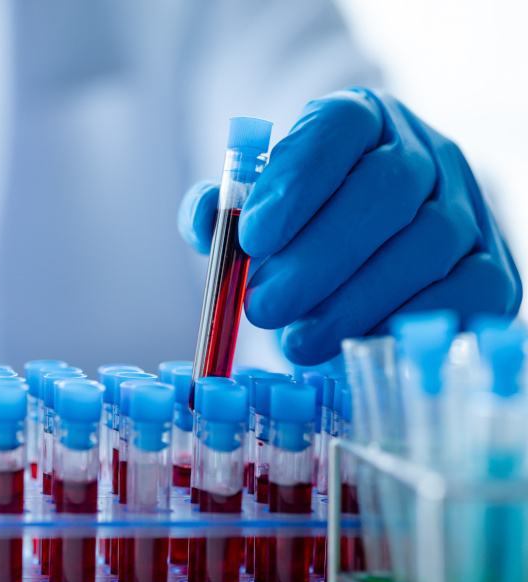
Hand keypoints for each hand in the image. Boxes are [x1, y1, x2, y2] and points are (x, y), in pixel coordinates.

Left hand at [179, 88, 521, 364]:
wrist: (368, 252)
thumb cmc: (302, 230)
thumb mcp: (258, 210)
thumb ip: (225, 211)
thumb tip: (204, 219)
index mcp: (363, 120)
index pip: (338, 127)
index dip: (296, 180)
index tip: (252, 237)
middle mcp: (426, 153)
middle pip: (386, 189)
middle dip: (317, 258)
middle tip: (262, 307)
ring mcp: (468, 208)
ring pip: (425, 245)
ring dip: (353, 302)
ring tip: (295, 341)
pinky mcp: (494, 268)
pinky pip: (466, 294)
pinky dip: (405, 323)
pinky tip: (355, 345)